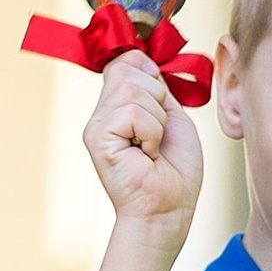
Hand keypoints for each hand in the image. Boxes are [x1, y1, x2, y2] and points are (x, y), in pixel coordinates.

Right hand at [84, 53, 202, 253]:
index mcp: (117, 106)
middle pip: (129, 70)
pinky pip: (132, 112)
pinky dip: (151, 132)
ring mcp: (96, 126)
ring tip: (152, 148)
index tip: (161, 106)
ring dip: (156, 119)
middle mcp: (102, 113)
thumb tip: (144, 60)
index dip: (150, 74)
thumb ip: (156, 87)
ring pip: (132, 89)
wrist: (169, 210)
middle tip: (157, 136)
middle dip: (158, 99)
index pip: (126, 61)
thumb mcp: (171, 116)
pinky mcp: (97, 139)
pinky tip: (147, 155)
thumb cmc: (174, 171)